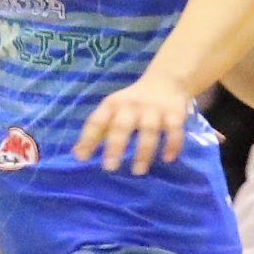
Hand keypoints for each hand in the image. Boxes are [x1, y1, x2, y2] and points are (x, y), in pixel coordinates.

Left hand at [75, 74, 197, 173]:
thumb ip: (97, 131)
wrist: (166, 82)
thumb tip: (78, 155)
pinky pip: (175, 130)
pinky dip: (173, 144)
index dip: (88, 139)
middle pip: (122, 126)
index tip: (82, 158)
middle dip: (115, 146)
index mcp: (112, 105)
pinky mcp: (175, 113)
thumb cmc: (131, 103)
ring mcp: (154, 109)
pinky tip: (168, 159)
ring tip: (138, 171)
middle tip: (109, 167)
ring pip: (149, 130)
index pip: (96, 121)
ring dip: (143, 152)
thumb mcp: (112, 111)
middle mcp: (131, 106)